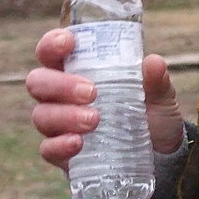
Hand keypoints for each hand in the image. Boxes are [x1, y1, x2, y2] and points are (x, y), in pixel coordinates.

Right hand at [26, 29, 184, 171]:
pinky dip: (59, 145)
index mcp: (78, 70)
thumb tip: (153, 62)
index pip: (51, 51)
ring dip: (65, 115)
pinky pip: (48, 149)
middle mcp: (61, 95)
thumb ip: (156, 79)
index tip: (69, 43)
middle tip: (91, 92)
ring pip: (42, 115)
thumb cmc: (151, 114)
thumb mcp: (159, 95)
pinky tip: (77, 144)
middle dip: (60, 84)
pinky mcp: (62, 153)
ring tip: (94, 120)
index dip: (52, 44)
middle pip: (38, 82)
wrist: (159, 156)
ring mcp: (59, 125)